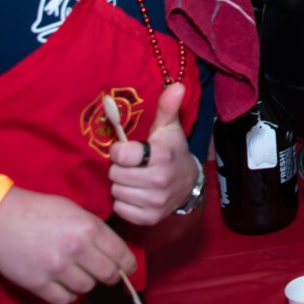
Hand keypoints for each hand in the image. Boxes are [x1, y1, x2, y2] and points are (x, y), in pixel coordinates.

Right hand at [0, 185, 134, 303]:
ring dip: (85, 283)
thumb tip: (115, 251)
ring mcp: (57, 268)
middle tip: (104, 274)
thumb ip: (95, 231)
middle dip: (110, 276)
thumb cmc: (40, 209)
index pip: (121, 255)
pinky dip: (67, 294)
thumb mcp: (75, 211)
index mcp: (89, 228)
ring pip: (87, 288)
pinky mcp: (38, 283)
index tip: (128, 269)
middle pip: (108, 275)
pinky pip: (64, 299)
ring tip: (76, 273)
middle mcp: (76, 249)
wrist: (1, 217)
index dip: (128, 265)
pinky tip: (62, 284)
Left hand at [108, 83, 197, 223]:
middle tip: (133, 166)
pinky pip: (120, 209)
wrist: (188, 184)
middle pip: (115, 174)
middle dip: (121, 169)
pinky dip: (124, 202)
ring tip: (134, 179)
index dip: (121, 151)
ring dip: (121, 185)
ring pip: (116, 192)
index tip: (129, 150)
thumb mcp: (169, 128)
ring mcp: (155, 202)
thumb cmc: (172, 151)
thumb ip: (167, 107)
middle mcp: (159, 180)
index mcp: (161, 156)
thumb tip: (176, 85)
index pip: (121, 155)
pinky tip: (135, 194)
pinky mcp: (149, 218)